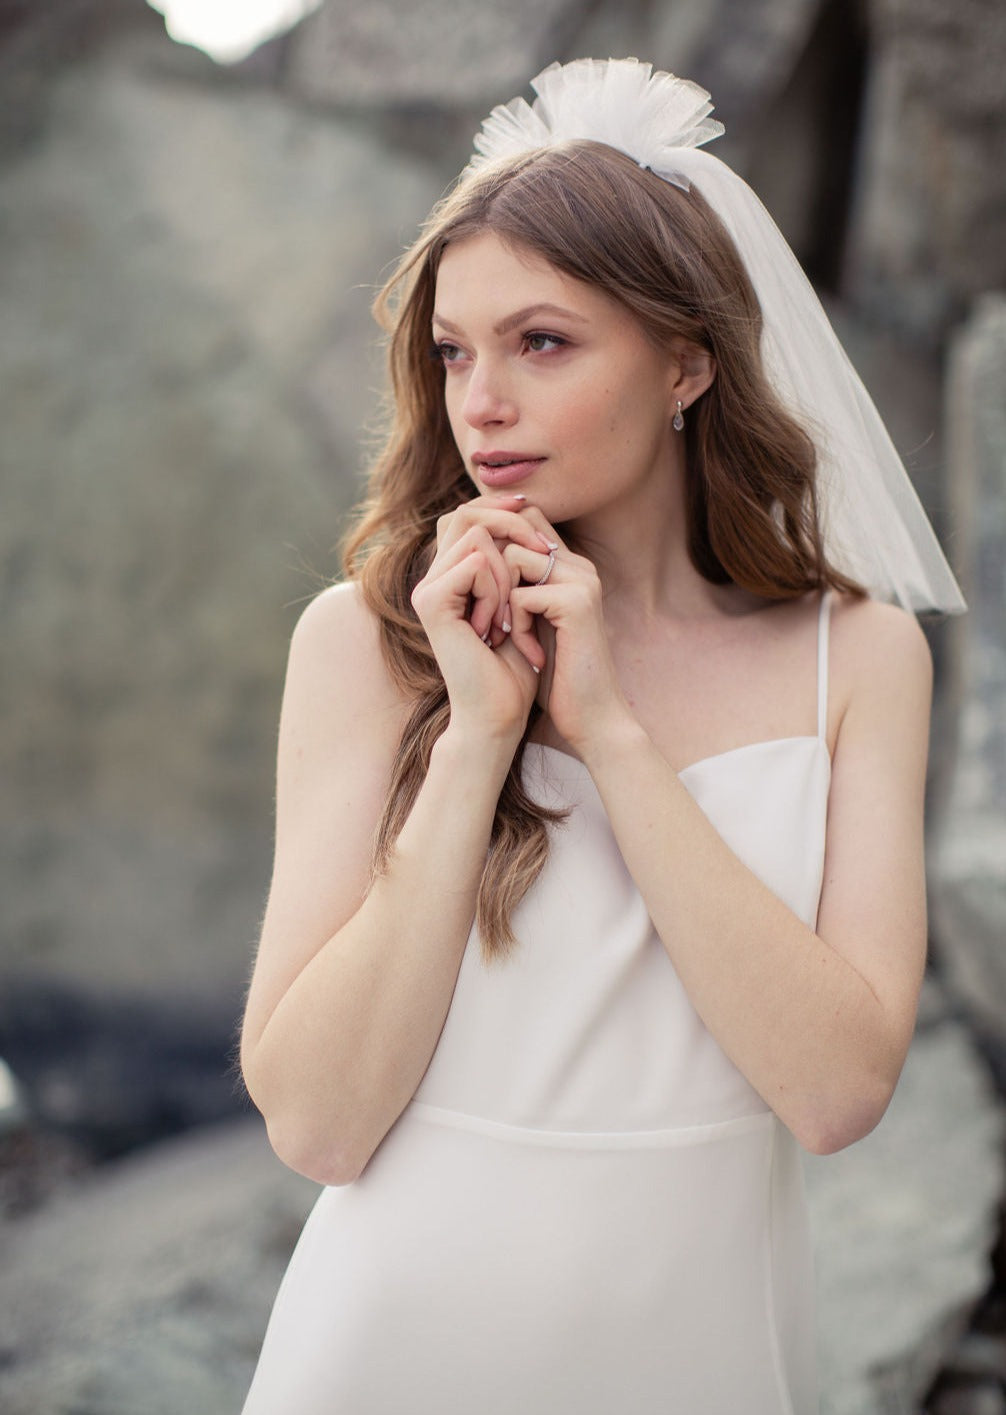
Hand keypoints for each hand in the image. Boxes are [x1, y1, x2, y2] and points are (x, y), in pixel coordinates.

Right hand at [410, 495, 555, 743]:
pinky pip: (476, 563)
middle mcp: (431, 578)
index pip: (469, 514)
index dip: (504, 511)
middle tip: (542, 554)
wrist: (499, 714)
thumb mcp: (520, 599)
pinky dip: (498, 590)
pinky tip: (496, 628)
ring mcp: (426, 589)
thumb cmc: (515, 666)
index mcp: (449, 576)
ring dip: (507, 568)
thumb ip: (512, 556)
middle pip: (466, 511)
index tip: (539, 533)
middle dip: (511, 524)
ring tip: (510, 616)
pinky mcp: (431, 603)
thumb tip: (522, 503)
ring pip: (475, 534)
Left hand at [502, 507, 633, 755]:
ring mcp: (582, 580)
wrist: (592, 718)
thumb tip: (473, 558)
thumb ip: (516, 587)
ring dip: (500, 599)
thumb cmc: (558, 676)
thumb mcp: (530, 623)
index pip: (523, 520)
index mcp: (570, 567)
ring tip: (510, 635)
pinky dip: (515, 625)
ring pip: (511, 558)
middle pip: (514, 530)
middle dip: (490, 569)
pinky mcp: (577, 602)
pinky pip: (520, 594)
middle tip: (490, 617)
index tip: (483, 594)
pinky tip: (530, 652)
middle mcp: (579, 565)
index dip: (492, 547)